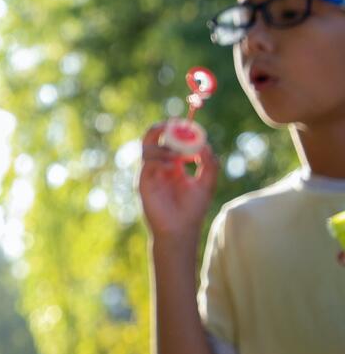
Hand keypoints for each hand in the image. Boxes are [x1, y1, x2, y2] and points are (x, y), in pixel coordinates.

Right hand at [137, 122, 218, 244]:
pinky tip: (173, 166)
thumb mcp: (208, 183)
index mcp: (174, 164)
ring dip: (163, 146)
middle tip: (173, 124)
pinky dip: (160, 159)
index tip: (187, 124)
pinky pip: (147, 162)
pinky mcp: (143, 181)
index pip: (170, 140)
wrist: (180, 229)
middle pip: (153, 138)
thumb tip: (204, 145)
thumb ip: (210, 164)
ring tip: (178, 156)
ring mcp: (150, 172)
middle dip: (161, 128)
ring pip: (148, 147)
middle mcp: (160, 165)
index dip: (177, 131)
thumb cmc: (193, 209)